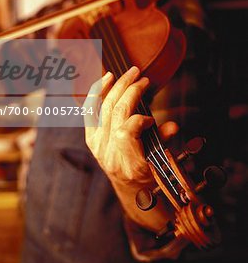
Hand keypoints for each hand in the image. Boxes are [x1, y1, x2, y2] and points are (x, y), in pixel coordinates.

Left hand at [84, 66, 177, 187]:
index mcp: (129, 165)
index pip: (125, 133)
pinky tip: (106, 79)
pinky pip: (90, 111)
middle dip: (129, 91)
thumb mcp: (161, 162)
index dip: (138, 120)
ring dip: (117, 87)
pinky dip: (98, 92)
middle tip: (142, 78)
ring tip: (129, 74)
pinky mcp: (90, 138)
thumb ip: (164, 142)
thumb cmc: (149, 173)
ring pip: (104, 108)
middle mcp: (110, 155)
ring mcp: (97, 146)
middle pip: (115, 114)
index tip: (150, 119)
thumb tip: (172, 126)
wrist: (130, 187)